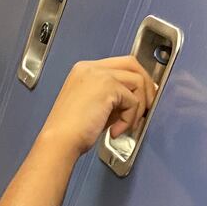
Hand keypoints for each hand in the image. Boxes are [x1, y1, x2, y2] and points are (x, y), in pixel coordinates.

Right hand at [38, 56, 157, 157]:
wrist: (59, 141)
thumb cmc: (70, 131)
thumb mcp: (94, 106)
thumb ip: (114, 97)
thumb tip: (137, 99)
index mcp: (84, 70)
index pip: (120, 64)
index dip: (135, 80)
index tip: (142, 98)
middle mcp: (91, 68)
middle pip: (132, 64)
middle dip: (145, 86)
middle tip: (147, 107)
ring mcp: (99, 75)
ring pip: (138, 81)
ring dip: (139, 107)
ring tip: (126, 125)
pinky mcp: (107, 87)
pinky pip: (133, 100)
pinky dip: (130, 118)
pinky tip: (115, 130)